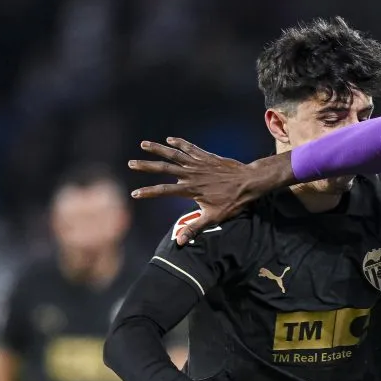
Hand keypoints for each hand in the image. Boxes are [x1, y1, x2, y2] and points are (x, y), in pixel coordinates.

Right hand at [128, 138, 251, 243]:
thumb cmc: (233, 202)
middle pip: (164, 168)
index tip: (135, 193)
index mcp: (191, 189)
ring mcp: (198, 163)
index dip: (149, 192)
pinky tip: (169, 139)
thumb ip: (195, 227)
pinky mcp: (206, 156)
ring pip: (174, 154)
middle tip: (131, 163)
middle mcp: (191, 174)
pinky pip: (189, 147)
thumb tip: (181, 241)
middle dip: (146, 166)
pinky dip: (179, 142)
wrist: (249, 182)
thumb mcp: (214, 218)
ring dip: (158, 148)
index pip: (164, 191)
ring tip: (143, 144)